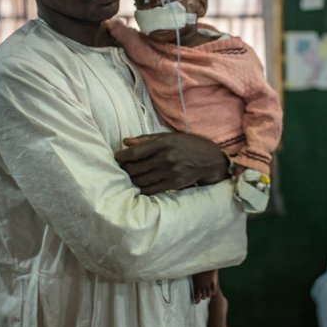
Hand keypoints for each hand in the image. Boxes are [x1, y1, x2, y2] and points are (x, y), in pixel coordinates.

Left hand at [115, 133, 229, 194]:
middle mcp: (165, 157)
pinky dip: (142, 189)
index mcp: (163, 143)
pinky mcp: (174, 183)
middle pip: (135, 168)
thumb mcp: (169, 137)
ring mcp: (170, 172)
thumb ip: (146, 139)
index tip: (116, 158)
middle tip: (121, 169)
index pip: (135, 152)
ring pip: (141, 180)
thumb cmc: (188, 145)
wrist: (209, 159)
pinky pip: (151, 190)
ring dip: (132, 180)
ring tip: (129, 178)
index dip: (121, 157)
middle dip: (125, 169)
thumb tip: (126, 142)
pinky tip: (140, 186)